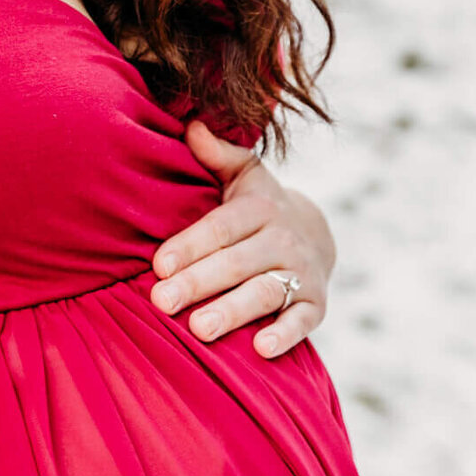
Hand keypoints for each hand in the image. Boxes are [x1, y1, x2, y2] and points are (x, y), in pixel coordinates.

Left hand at [150, 121, 335, 359]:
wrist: (315, 234)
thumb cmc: (257, 207)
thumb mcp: (243, 175)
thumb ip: (217, 154)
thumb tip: (192, 125)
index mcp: (260, 207)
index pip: (220, 227)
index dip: (189, 246)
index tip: (157, 265)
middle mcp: (283, 239)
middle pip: (236, 262)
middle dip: (198, 283)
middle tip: (162, 302)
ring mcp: (302, 273)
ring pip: (265, 292)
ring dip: (233, 311)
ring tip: (199, 329)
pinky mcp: (317, 305)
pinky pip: (302, 321)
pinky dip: (284, 335)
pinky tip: (259, 349)